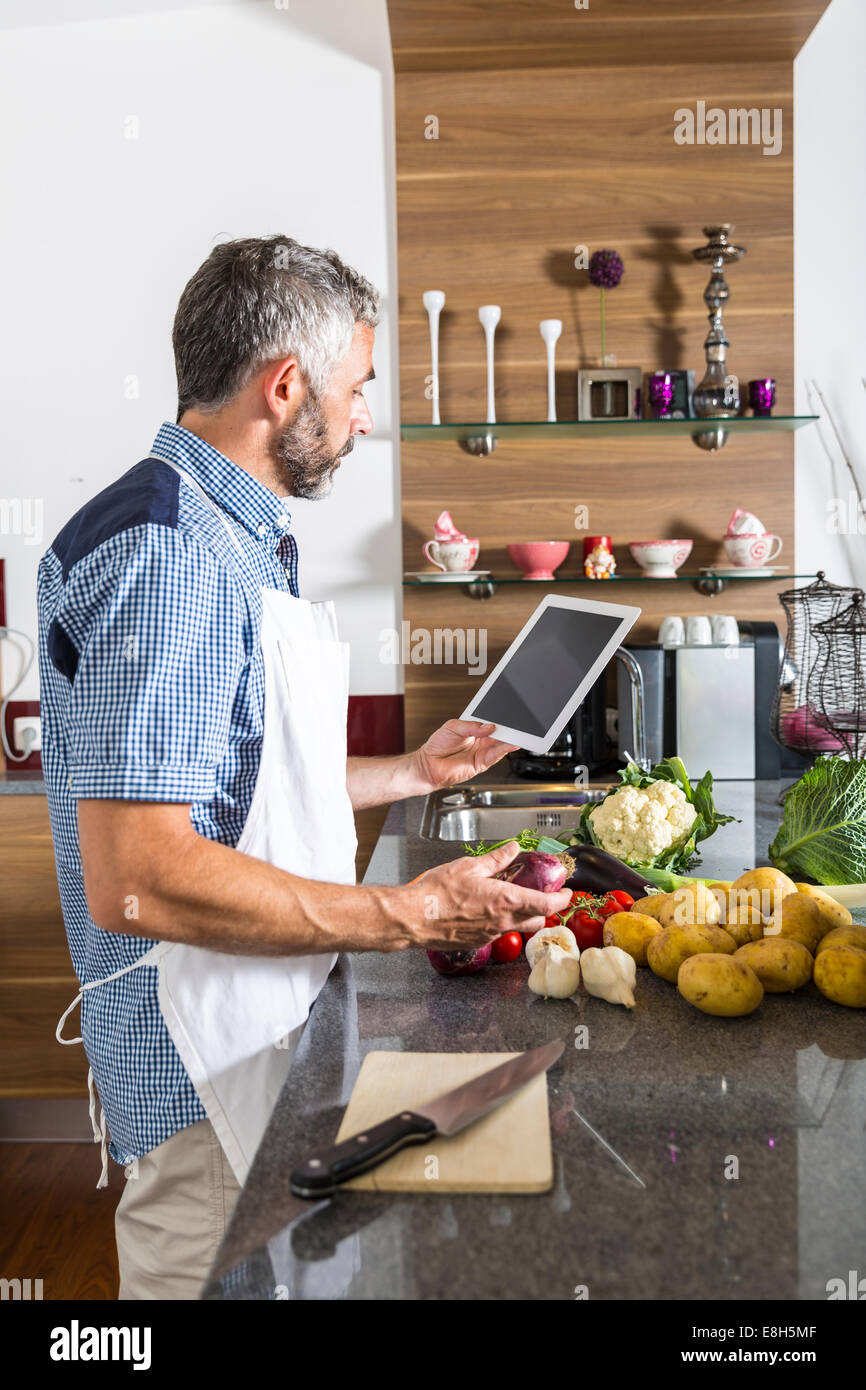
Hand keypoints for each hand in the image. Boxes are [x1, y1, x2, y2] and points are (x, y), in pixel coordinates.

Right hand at [401, 841, 571, 950]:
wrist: (414, 918)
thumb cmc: (438, 892)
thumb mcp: (470, 866)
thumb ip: (496, 860)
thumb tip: (514, 849)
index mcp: (506, 900)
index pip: (547, 905)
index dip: (562, 899)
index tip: (567, 892)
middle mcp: (503, 921)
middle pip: (538, 920)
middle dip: (545, 909)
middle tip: (542, 894)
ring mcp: (491, 934)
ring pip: (519, 928)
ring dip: (523, 916)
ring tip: (513, 900)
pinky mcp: (478, 942)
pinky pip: (499, 932)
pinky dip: (502, 922)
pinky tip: (488, 910)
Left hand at [412, 718, 519, 791]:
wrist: (429, 764)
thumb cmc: (437, 746)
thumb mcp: (453, 726)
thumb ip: (471, 726)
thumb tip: (488, 726)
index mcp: (475, 729)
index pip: (491, 722)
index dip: (499, 719)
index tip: (508, 715)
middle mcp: (481, 740)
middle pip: (499, 733)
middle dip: (508, 728)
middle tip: (514, 724)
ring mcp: (482, 752)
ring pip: (501, 744)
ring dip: (509, 739)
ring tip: (516, 733)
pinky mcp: (482, 763)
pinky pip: (496, 756)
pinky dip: (505, 749)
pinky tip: (511, 744)